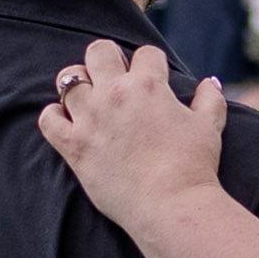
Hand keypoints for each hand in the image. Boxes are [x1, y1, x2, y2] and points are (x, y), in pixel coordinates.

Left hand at [35, 35, 228, 240]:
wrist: (171, 206)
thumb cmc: (193, 167)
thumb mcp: (210, 127)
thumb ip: (210, 99)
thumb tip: (208, 82)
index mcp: (149, 85)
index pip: (146, 54)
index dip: (152, 64)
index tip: (154, 79)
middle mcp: (115, 94)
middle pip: (99, 51)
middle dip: (108, 60)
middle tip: (116, 79)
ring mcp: (90, 119)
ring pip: (69, 79)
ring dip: (79, 85)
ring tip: (89, 98)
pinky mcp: (74, 146)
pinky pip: (48, 119)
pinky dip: (54, 116)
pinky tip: (67, 122)